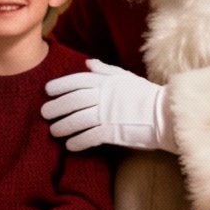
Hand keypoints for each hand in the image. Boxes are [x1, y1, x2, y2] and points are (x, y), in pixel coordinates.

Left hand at [40, 60, 177, 152]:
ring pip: (77, 120)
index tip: (47, 90)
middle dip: (56, 106)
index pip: (76, 81)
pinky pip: (89, 137)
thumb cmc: (145, 95)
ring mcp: (107, 114)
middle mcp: (103, 96)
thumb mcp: (124, 77)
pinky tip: (70, 146)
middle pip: (72, 101)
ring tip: (54, 131)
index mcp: (106, 82)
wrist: (165, 113)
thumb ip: (104, 70)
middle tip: (44, 113)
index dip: (60, 85)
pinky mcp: (112, 132)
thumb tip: (88, 62)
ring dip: (63, 126)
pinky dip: (77, 142)